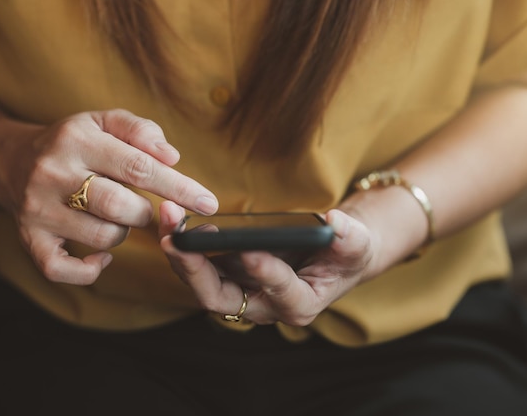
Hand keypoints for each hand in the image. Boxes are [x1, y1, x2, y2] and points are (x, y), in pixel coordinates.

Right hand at [0, 109, 217, 284]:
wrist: (11, 161)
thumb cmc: (72, 142)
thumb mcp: (103, 121)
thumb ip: (141, 131)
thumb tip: (173, 157)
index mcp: (77, 140)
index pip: (139, 166)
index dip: (179, 188)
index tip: (208, 202)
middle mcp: (53, 174)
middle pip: (120, 207)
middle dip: (145, 212)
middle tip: (140, 206)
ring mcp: (38, 210)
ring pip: (102, 237)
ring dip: (121, 232)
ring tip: (113, 216)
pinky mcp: (29, 238)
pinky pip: (62, 269)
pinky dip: (90, 270)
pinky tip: (100, 256)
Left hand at [159, 201, 374, 325]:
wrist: (330, 255)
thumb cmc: (345, 255)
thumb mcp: (357, 245)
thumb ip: (351, 238)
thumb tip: (335, 222)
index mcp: (300, 304)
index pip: (282, 295)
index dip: (267, 274)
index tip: (249, 251)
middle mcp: (264, 306)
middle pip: (222, 299)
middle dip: (195, 270)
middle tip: (175, 240)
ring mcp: (243, 291)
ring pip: (202, 283)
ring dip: (181, 254)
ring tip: (169, 219)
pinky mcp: (229, 275)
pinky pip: (200, 265)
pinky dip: (185, 244)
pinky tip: (174, 219)